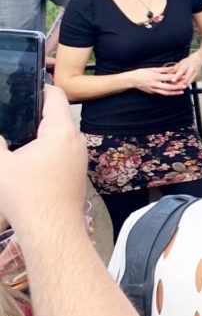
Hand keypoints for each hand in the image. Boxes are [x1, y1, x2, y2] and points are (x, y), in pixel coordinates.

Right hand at [0, 87, 87, 239]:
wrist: (52, 229)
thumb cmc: (27, 197)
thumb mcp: (0, 166)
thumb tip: (0, 135)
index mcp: (61, 132)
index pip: (56, 97)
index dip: (40, 87)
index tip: (25, 86)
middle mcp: (76, 141)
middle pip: (58, 115)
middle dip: (37, 112)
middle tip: (16, 111)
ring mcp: (80, 156)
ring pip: (61, 134)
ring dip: (42, 131)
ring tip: (19, 133)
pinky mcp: (78, 171)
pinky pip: (64, 150)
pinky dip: (48, 147)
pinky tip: (29, 156)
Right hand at [132, 67, 186, 95]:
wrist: (132, 80)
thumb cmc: (142, 72)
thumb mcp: (152, 69)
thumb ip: (163, 69)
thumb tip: (173, 68)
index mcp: (155, 76)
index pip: (168, 77)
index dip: (176, 77)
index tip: (183, 76)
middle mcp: (154, 84)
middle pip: (168, 87)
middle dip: (177, 87)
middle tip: (185, 86)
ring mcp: (153, 89)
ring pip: (166, 93)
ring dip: (174, 93)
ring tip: (181, 92)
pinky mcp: (152, 92)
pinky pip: (161, 93)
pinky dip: (168, 93)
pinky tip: (174, 92)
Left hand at [168, 54, 201, 86]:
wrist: (198, 60)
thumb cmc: (187, 62)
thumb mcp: (180, 63)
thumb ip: (174, 69)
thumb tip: (167, 74)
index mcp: (186, 65)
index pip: (181, 71)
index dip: (177, 76)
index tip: (172, 80)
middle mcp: (192, 70)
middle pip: (186, 79)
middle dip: (178, 84)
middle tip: (171, 86)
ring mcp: (195, 74)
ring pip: (188, 83)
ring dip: (181, 86)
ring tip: (175, 88)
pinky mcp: (197, 78)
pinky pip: (189, 83)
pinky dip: (184, 86)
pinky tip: (180, 87)